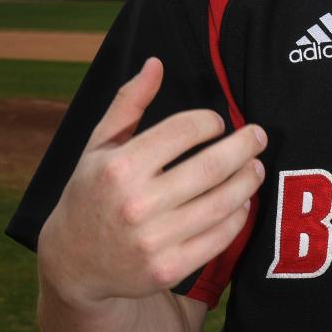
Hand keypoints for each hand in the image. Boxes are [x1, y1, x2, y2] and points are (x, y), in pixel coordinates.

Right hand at [38, 57, 267, 307]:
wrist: (73, 263)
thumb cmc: (92, 193)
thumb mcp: (99, 145)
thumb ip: (128, 103)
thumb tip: (156, 63)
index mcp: (119, 167)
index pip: (184, 130)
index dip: (209, 122)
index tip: (217, 123)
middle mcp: (136, 204)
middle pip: (212, 167)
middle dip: (244, 146)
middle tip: (258, 136)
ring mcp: (153, 240)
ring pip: (222, 202)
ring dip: (247, 180)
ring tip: (255, 167)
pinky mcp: (168, 269)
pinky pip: (219, 237)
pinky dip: (238, 216)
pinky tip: (241, 202)